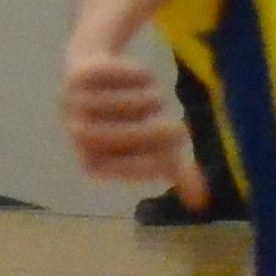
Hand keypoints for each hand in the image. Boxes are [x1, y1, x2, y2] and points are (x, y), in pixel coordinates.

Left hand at [62, 43, 193, 191]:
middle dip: (153, 135)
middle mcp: (79, 136)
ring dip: (146, 101)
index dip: (154, 163)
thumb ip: (173, 169)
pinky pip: (114, 75)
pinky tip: (141, 77)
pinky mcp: (78, 76)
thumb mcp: (148, 145)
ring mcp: (75, 105)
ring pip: (119, 104)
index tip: (176, 152)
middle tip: (180, 130)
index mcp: (93, 161)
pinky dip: (136, 75)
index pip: (126, 168)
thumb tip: (200, 200)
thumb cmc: (125, 118)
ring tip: (155, 98)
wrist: (92, 75)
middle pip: (119, 137)